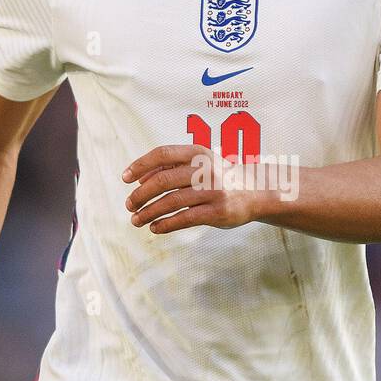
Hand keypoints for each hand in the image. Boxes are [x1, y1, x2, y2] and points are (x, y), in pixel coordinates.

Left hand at [122, 145, 259, 234]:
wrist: (256, 192)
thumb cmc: (218, 178)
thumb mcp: (199, 164)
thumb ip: (171, 167)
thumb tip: (138, 180)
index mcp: (198, 153)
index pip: (162, 154)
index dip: (140, 165)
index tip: (124, 179)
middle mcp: (205, 169)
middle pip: (163, 180)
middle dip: (141, 194)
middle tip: (129, 205)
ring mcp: (213, 191)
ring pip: (171, 202)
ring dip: (149, 212)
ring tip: (136, 220)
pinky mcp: (217, 211)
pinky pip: (185, 218)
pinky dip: (166, 224)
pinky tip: (155, 228)